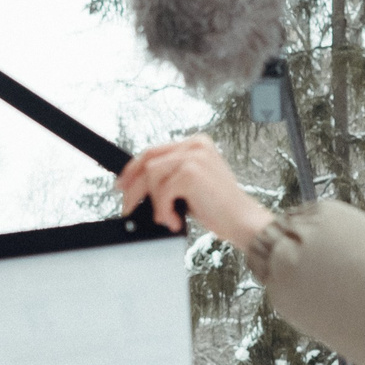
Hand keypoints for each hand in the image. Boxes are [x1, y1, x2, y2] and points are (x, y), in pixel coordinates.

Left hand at [117, 136, 274, 246]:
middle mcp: (195, 145)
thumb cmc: (221, 207)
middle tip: (128, 205)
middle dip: (132, 185)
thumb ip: (171, 176)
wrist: (242, 220)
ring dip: (155, 202)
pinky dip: (163, 209)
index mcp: (196, 144)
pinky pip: (161, 191)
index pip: (155, 151)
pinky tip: (175, 220)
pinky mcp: (190, 172)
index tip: (122, 184)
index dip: (133, 169)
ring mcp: (193, 157)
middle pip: (148, 160)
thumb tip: (140, 185)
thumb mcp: (192, 185)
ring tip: (167, 217)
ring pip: (151, 175)